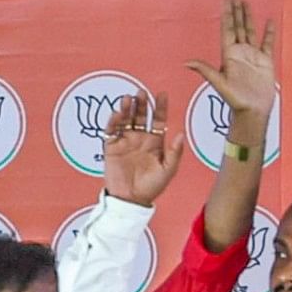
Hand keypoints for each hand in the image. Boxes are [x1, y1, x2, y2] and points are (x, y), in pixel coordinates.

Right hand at [97, 92, 180, 206]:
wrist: (131, 199)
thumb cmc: (152, 186)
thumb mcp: (168, 170)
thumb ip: (174, 152)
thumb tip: (180, 134)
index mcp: (155, 142)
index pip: (158, 120)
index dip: (160, 107)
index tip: (162, 94)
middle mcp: (140, 138)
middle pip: (141, 117)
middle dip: (142, 104)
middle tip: (142, 92)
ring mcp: (125, 141)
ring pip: (125, 120)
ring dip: (126, 109)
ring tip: (128, 98)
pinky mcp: (111, 147)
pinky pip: (111, 131)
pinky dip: (113, 122)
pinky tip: (117, 114)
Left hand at [185, 0, 277, 151]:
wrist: (253, 111)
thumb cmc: (235, 99)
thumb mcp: (219, 83)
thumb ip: (205, 70)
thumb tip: (186, 62)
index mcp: (229, 54)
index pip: (228, 28)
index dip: (227, 13)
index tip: (227, 0)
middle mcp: (240, 52)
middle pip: (238, 26)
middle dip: (236, 10)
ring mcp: (253, 56)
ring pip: (250, 31)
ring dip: (249, 17)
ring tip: (247, 2)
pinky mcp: (265, 62)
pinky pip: (267, 43)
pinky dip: (268, 31)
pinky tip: (268, 20)